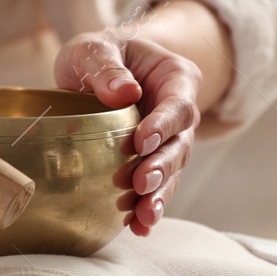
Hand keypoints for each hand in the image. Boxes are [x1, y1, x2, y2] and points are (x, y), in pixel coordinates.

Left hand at [55, 31, 200, 235]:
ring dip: (158, 194)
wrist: (100, 68)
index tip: (141, 142)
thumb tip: (123, 93)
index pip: (178, 104)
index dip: (163, 125)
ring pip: (171, 171)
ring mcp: (168, 141)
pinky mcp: (151, 162)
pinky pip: (155, 187)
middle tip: (141, 182)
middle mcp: (179, 114)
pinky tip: (138, 227)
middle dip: (162, 166)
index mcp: (177, 79)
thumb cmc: (101, 53)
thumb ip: (107, 66)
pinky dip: (147, 207)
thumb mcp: (96, 48)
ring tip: (143, 215)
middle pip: (180, 144)